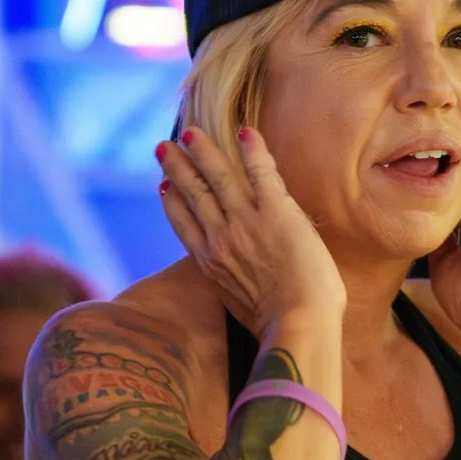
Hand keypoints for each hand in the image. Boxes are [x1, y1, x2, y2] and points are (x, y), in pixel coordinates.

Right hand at [157, 127, 344, 333]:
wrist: (297, 325)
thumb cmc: (281, 328)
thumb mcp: (243, 309)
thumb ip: (237, 289)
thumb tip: (245, 289)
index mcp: (211, 265)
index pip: (184, 225)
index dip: (171, 203)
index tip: (162, 188)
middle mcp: (221, 238)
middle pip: (194, 194)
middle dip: (177, 169)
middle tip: (164, 148)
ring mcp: (247, 221)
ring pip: (219, 177)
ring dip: (204, 152)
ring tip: (191, 133)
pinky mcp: (277, 211)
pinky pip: (261, 172)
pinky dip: (253, 150)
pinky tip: (245, 131)